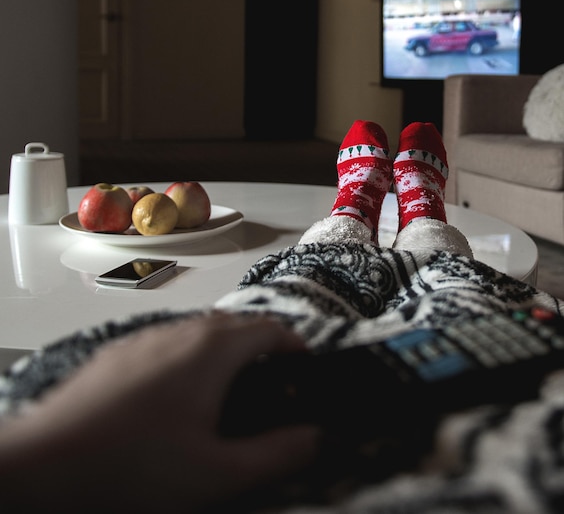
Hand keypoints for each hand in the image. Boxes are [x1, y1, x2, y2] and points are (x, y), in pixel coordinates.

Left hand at [0, 313, 319, 511]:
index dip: (293, 343)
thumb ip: (276, 453)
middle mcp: (180, 331)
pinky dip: (186, 356)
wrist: (45, 465)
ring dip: (222, 349)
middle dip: (259, 344)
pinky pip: (165, 342)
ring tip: (225, 388)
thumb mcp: (218, 472)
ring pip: (197, 331)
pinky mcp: (118, 352)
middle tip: (269, 378)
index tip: (303, 363)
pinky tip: (173, 395)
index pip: (268, 328)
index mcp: (212, 350)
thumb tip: (313, 436)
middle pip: (234, 324)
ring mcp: (145, 338)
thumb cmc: (132, 467)